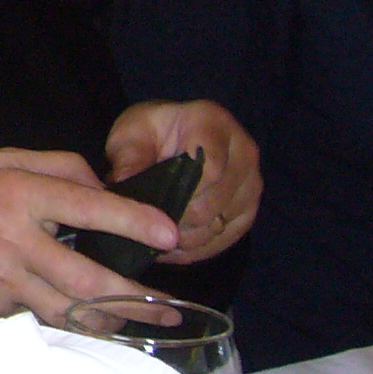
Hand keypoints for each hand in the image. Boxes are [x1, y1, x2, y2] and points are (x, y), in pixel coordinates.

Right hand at [0, 147, 184, 321]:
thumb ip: (48, 166)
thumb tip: (99, 185)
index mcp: (15, 194)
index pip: (88, 207)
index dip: (134, 221)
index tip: (170, 234)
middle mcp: (14, 242)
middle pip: (88, 280)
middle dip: (136, 297)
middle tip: (171, 307)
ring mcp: (4, 283)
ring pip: (71, 312)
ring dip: (111, 320)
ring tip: (142, 319)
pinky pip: (42, 317)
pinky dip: (69, 320)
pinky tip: (90, 319)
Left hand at [104, 98, 259, 263]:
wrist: (172, 135)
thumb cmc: (150, 132)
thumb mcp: (130, 135)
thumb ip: (128, 158)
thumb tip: (122, 185)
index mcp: (213, 124)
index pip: (209, 169)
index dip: (179, 194)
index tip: (151, 206)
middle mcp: (243, 152)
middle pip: (214, 203)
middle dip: (176, 220)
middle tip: (146, 227)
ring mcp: (251, 183)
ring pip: (219, 226)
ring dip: (185, 238)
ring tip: (154, 237)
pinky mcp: (249, 210)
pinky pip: (225, 240)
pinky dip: (196, 249)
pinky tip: (171, 247)